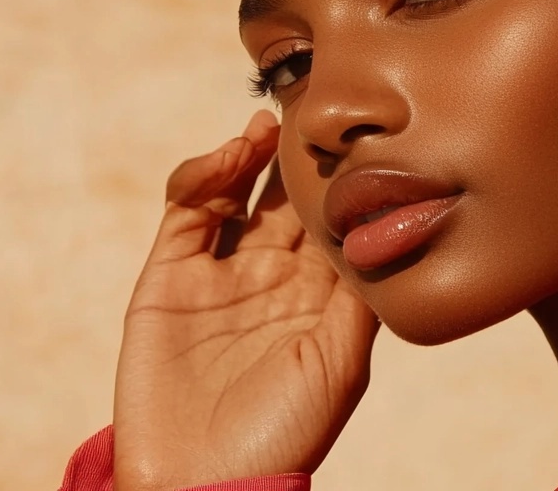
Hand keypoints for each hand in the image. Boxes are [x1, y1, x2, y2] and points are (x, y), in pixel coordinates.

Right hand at [112, 110, 378, 490]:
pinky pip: (186, 213)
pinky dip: (203, 177)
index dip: (341, 174)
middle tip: (309, 103)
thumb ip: (359, 294)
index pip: (332, 217)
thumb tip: (390, 226)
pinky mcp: (167, 277)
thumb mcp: (341, 362)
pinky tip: (229, 158)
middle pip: (285, 195)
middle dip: (296, 152)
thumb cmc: (285, 433)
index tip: (358, 130)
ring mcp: (218, 273)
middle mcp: (270, 275)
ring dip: (249, 154)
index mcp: (317, 294)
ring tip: (268, 127)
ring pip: (235, 193)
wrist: (204, 482)